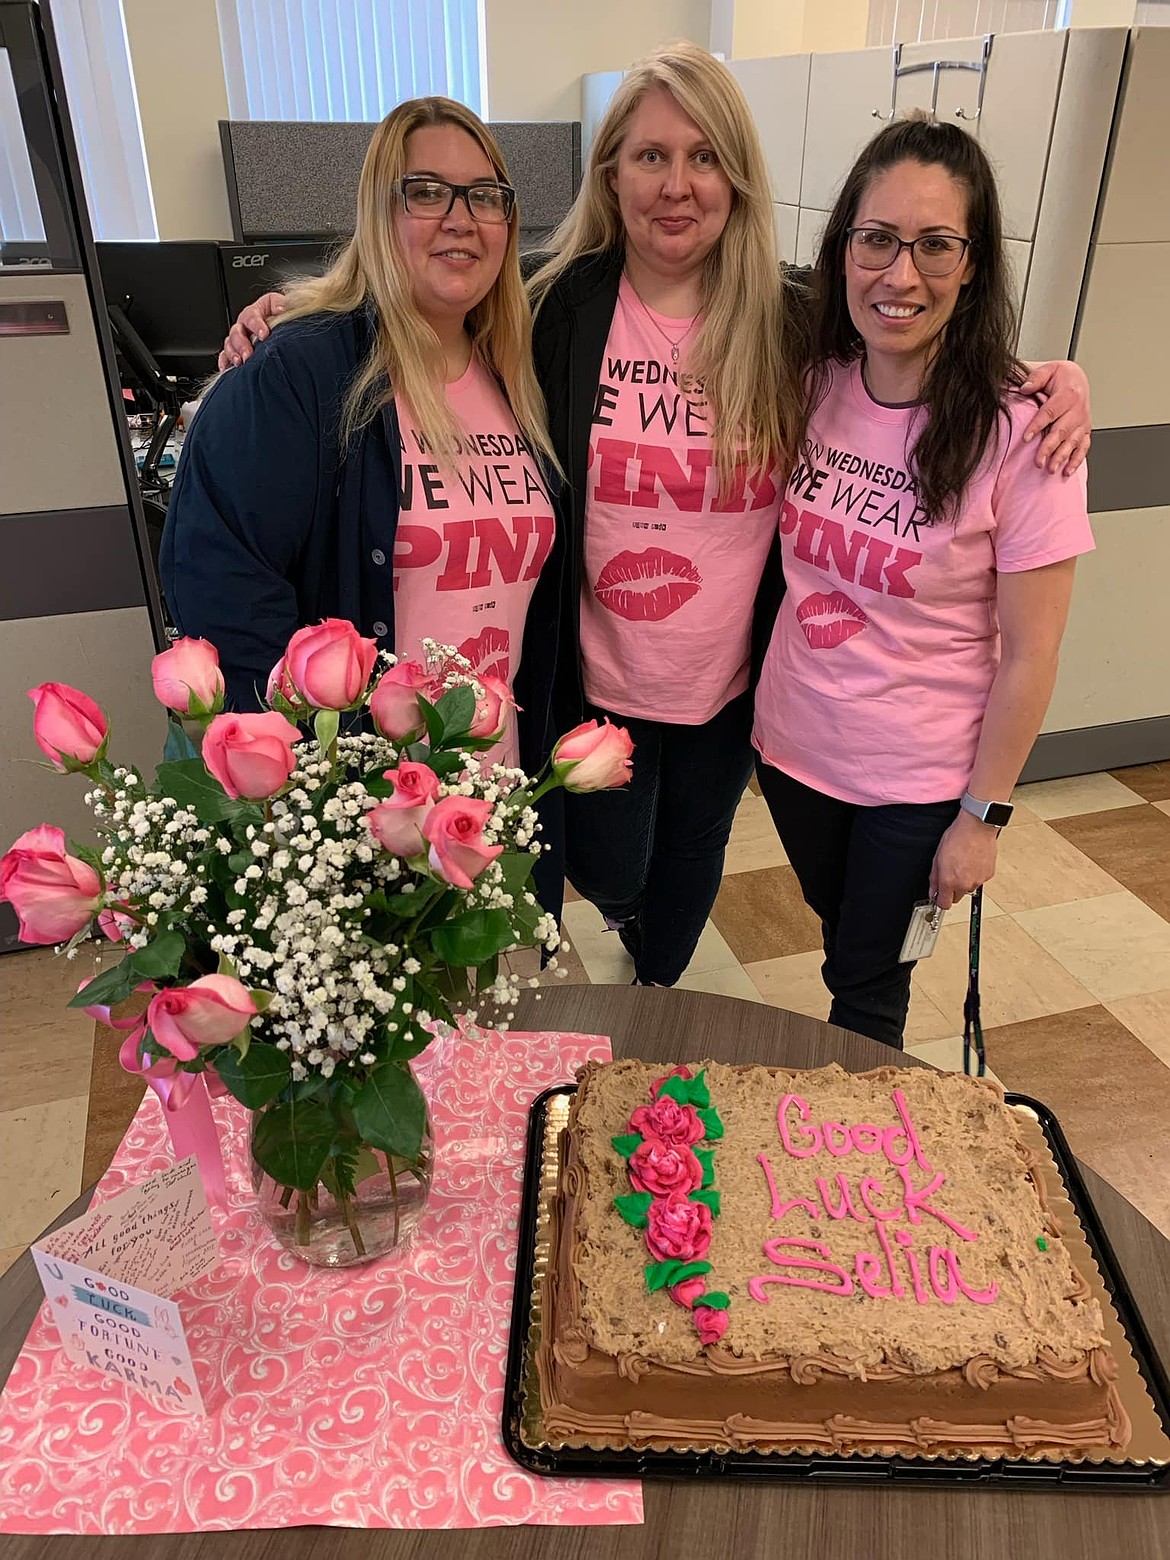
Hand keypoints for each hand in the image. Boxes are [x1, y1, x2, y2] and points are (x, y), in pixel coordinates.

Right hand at [217, 291, 287, 371]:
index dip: (256, 325)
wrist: (285, 333)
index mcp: (254, 312)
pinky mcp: (236, 352)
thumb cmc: (283, 319)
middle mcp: (244, 325)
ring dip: (233, 353)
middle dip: (241, 344)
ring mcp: (238, 339)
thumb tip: (281, 309)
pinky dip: (224, 362)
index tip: (264, 335)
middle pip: (236, 332)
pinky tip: (226, 368)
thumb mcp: (283, 307)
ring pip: (229, 344)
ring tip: (240, 362)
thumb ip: (281, 305)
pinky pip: (225, 356)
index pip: (251, 315)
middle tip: (249, 354)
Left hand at [928, 811, 998, 910]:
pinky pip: (979, 880)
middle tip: (951, 875)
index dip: (941, 900)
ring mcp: (978, 880)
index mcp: (950, 881)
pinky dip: (976, 874)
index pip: (944, 904)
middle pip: (957, 898)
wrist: (976, 828)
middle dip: (952, 890)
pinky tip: (972, 861)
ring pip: (969, 888)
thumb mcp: (937, 858)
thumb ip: (934, 878)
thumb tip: (933, 891)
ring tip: (963, 864)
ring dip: (965, 881)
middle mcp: (965, 884)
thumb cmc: (957, 838)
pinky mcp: (988, 875)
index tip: (939, 896)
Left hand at [1019, 360, 1090, 475]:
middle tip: (1039, 461)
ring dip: (1062, 457)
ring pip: (1072, 442)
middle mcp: (1078, 410)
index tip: (1026, 438)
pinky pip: (1083, 447)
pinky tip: (1067, 471)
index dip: (1038, 425)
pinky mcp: (1085, 431)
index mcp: (1068, 394)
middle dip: (1050, 447)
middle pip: (1062, 431)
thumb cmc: (1062, 377)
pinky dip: (1077, 460)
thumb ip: (1036, 377)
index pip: (1050, 412)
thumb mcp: (1049, 370)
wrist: (1078, 379)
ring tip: (1051, 469)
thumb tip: (1025, 387)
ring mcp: (1082, 422)